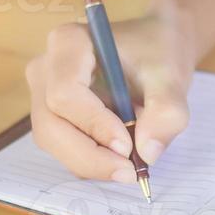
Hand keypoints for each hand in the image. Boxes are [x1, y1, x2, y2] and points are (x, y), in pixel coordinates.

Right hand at [26, 11, 196, 184]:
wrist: (155, 47)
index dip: (94, 125)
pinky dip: (90, 160)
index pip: (65, 93)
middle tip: (129, 172)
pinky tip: (119, 157)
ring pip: (52, 141)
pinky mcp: (52, 115)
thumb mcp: (172, 76)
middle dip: (89, 155)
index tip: (128, 145)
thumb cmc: (158, 51)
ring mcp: (43, 92)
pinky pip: (62, 147)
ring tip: (130, 163)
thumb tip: (147, 153)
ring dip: (91, 161)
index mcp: (68, 42)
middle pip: (50, 124)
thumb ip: (166, 111)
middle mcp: (46, 67)